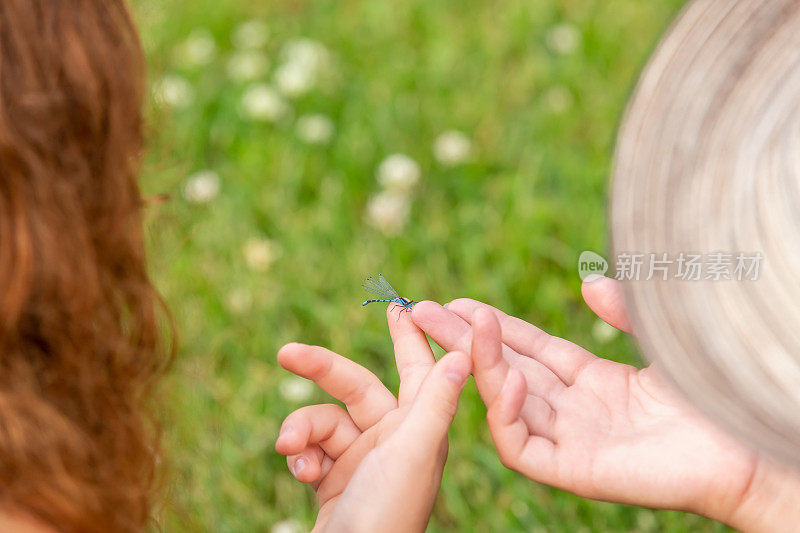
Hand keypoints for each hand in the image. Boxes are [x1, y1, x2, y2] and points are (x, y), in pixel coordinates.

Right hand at [275, 309, 470, 532]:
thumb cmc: (386, 515)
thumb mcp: (412, 453)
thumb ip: (436, 403)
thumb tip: (466, 354)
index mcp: (422, 428)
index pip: (419, 368)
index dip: (411, 335)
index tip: (397, 303)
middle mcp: (395, 439)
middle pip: (356, 387)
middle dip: (320, 371)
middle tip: (287, 352)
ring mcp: (363, 459)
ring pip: (323, 420)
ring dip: (301, 431)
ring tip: (291, 452)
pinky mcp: (335, 479)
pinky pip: (311, 449)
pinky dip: (301, 456)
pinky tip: (301, 474)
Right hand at [410, 276, 764, 524]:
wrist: (749, 440)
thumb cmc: (712, 389)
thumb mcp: (659, 335)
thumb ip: (623, 310)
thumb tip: (588, 281)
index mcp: (592, 383)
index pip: (527, 351)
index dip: (492, 327)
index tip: (456, 302)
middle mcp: (574, 411)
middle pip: (505, 370)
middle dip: (463, 340)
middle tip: (422, 309)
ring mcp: (572, 441)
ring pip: (505, 402)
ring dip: (480, 364)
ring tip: (460, 326)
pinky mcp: (575, 469)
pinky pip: (523, 446)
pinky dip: (505, 414)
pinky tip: (505, 378)